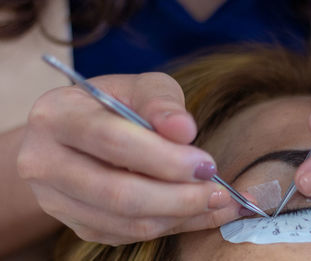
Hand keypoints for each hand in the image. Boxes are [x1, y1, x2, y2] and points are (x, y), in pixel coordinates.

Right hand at [17, 73, 243, 244]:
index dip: (165, 158)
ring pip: (125, 222)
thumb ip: (161, 101)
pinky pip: (127, 235)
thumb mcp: (139, 87)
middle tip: (218, 192)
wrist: (78, 135)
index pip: (114, 141)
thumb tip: (184, 131)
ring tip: (216, 202)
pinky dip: (171, 227)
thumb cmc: (115, 104)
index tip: (207, 164)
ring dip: (180, 216)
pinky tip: (198, 213)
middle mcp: (43, 161)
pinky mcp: (76, 224)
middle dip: (178, 196)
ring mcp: (55, 200)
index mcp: (57, 116)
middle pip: (118, 192)